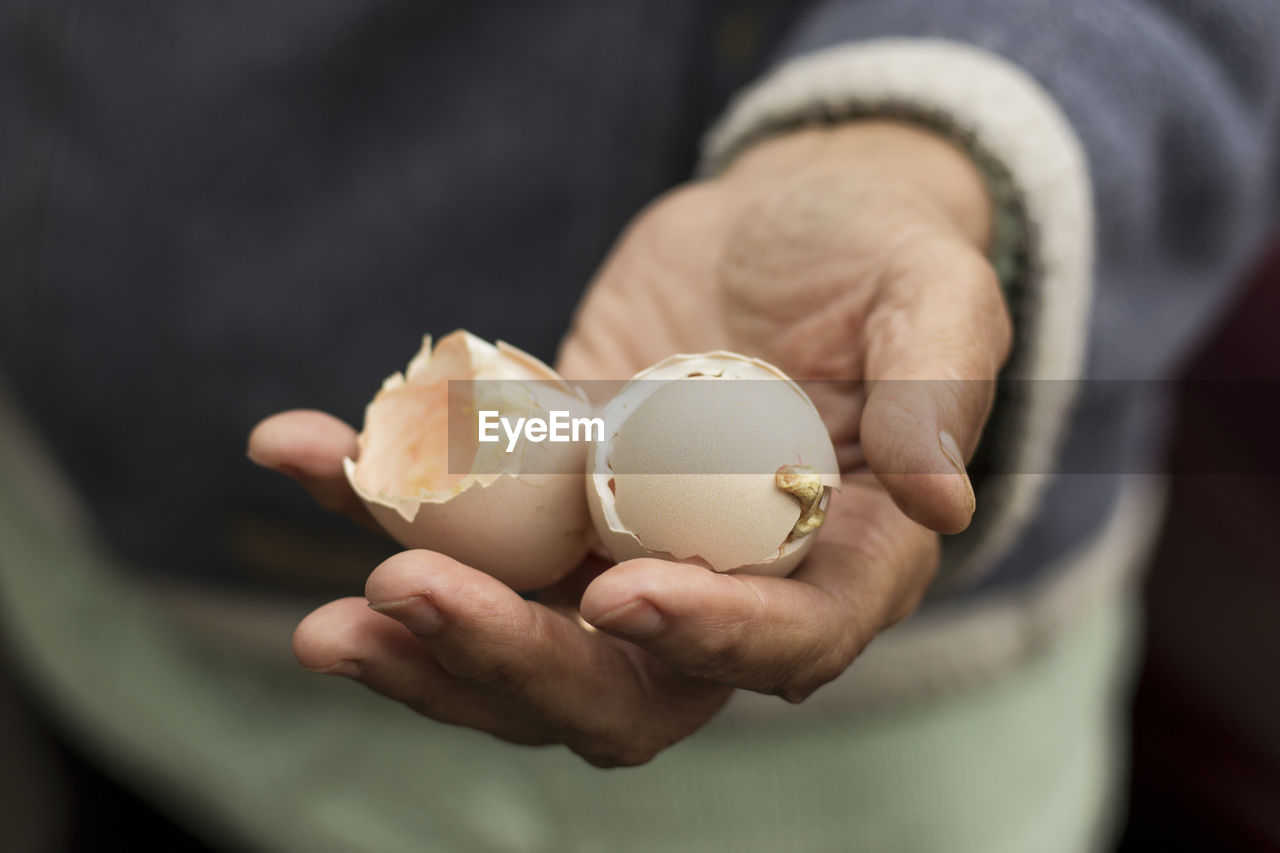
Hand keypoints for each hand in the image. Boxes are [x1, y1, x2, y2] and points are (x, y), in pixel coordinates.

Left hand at [255, 121, 1009, 765]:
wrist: (785, 223)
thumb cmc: (880, 256)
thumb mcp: (937, 292)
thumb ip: (940, 387)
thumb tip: (943, 497)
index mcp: (838, 564)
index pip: (785, 644)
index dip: (706, 640)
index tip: (614, 597)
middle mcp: (721, 584)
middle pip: (622, 684)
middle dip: (512, 666)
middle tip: (408, 599)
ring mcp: (623, 549)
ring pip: (522, 645)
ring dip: (421, 646)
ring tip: (329, 621)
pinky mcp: (548, 498)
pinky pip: (460, 527)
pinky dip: (372, 500)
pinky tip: (296, 448)